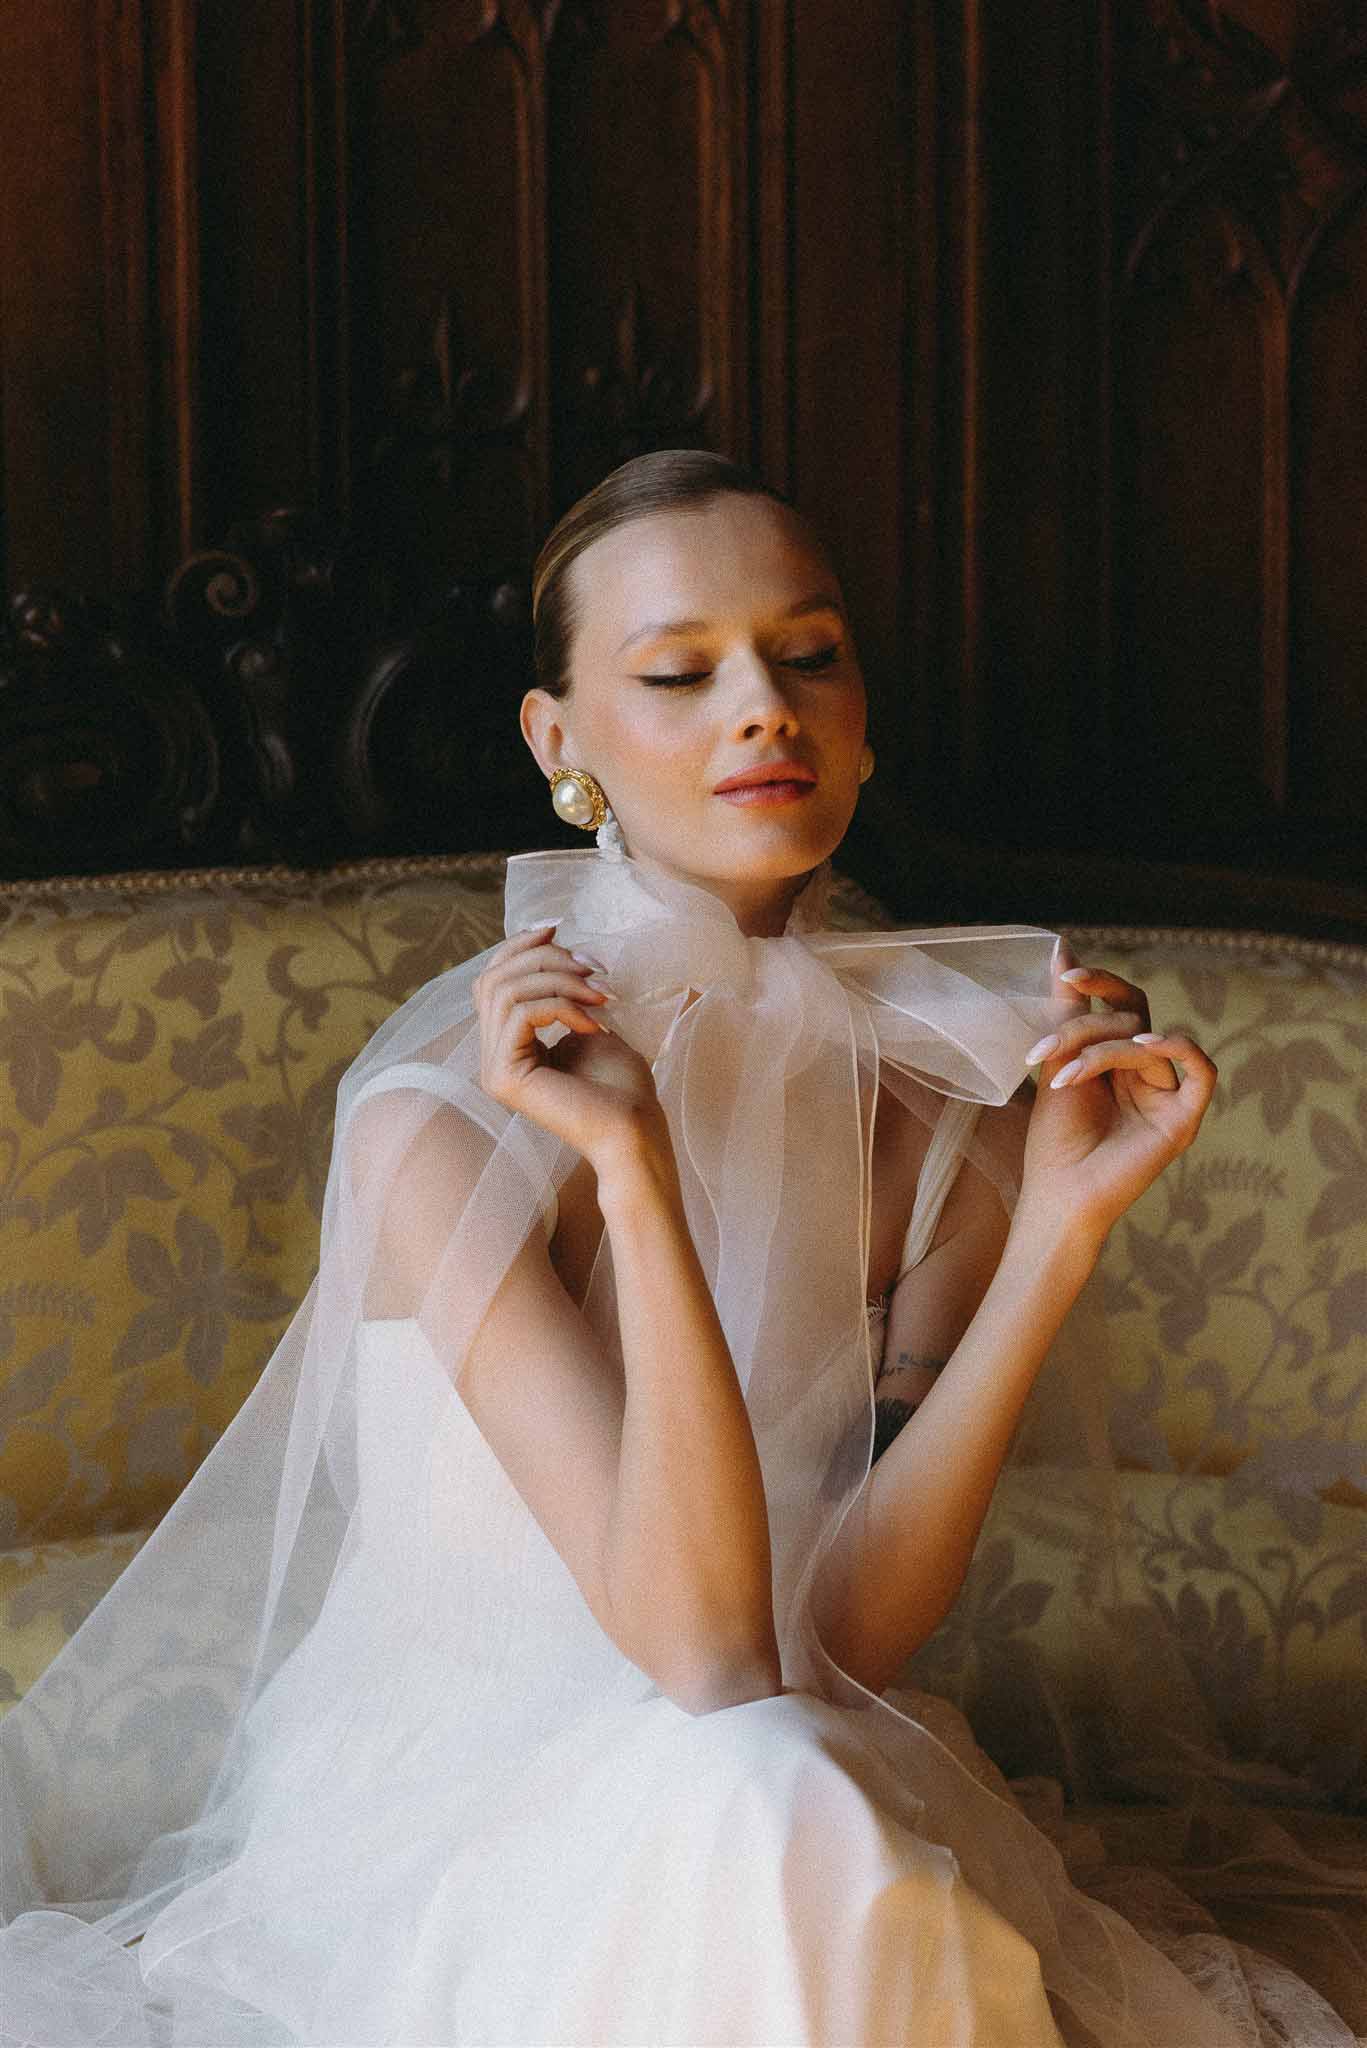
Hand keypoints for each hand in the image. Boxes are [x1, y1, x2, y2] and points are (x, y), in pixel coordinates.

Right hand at [473, 923, 667, 1169]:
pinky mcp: (505, 1077)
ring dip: (559, 980)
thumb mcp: (588, 1021)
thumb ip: (560, 989)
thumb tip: (544, 939)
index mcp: (507, 1047)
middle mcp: (491, 1058)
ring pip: (506, 991)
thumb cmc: (622, 1086)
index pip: (492, 979)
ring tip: (600, 995)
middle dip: (545, 959)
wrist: (636, 1132)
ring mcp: (493, 1070)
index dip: (519, 946)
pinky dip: (561, 1005)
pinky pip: (520, 1013)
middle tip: (593, 967)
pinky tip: (593, 1023)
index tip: (558, 929)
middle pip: (494, 978)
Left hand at [1015, 940, 1218, 1249]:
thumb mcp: (1057, 1063)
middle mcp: (1148, 1072)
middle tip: (1050, 1047)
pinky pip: (1202, 1070)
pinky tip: (1143, 1046)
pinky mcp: (1185, 1118)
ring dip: (1102, 1051)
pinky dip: (1177, 1047)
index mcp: (1118, 1059)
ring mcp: (1167, 1094)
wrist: (1058, 1194)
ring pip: (1149, 1042)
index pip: (1122, 1004)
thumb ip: (1067, 1011)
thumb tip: (1062, 948)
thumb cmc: (1055, 1138)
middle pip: (1133, 1017)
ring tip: (1065, 1078)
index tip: (1067, 973)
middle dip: (1088, 1023)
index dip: (1100, 982)